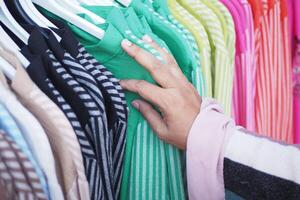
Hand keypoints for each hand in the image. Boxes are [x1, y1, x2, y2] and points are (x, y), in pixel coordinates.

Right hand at [120, 35, 200, 149]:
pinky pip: (175, 65)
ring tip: (143, 38)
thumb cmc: (184, 136)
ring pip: (167, 61)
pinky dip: (165, 55)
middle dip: (139, 53)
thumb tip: (135, 101)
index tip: (119, 84)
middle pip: (155, 66)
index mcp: (168, 101)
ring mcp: (184, 83)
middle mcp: (176, 87)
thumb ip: (148, 114)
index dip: (129, 84)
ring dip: (154, 48)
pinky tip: (159, 50)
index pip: (143, 87)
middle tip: (125, 43)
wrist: (208, 134)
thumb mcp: (162, 131)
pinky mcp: (188, 83)